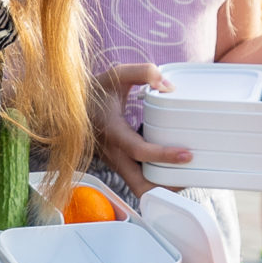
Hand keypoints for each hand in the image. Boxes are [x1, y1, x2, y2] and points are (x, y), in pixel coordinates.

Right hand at [91, 63, 189, 194]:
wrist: (72, 108)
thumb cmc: (96, 91)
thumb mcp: (117, 74)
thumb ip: (143, 73)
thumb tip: (168, 87)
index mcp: (112, 131)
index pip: (138, 151)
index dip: (163, 155)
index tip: (186, 154)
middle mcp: (113, 153)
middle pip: (138, 185)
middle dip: (164, 189)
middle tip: (189, 178)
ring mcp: (115, 162)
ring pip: (138, 188)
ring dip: (162, 188)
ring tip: (187, 177)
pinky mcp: (119, 164)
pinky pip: (138, 180)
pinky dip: (155, 181)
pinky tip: (173, 170)